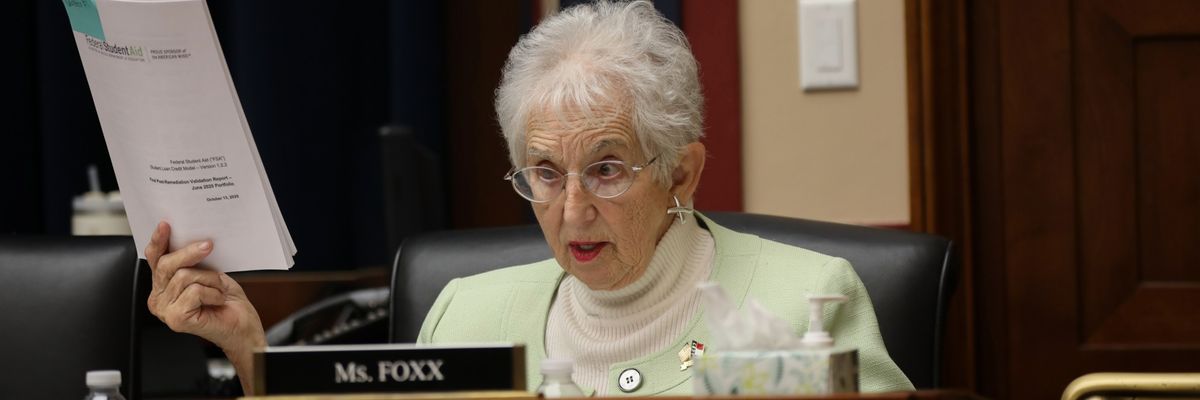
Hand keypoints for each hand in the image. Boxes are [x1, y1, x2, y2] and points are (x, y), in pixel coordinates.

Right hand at [145, 221, 263, 392]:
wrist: (243, 326)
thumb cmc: (226, 300)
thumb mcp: (208, 272)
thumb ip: (191, 261)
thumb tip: (187, 238)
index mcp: (163, 287)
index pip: (154, 260)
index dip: (159, 241)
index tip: (166, 224)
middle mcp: (158, 299)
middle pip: (166, 265)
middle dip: (190, 253)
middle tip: (208, 245)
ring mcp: (165, 311)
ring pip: (184, 276)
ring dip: (210, 280)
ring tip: (218, 290)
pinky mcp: (176, 319)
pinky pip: (195, 291)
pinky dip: (213, 292)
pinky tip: (218, 301)